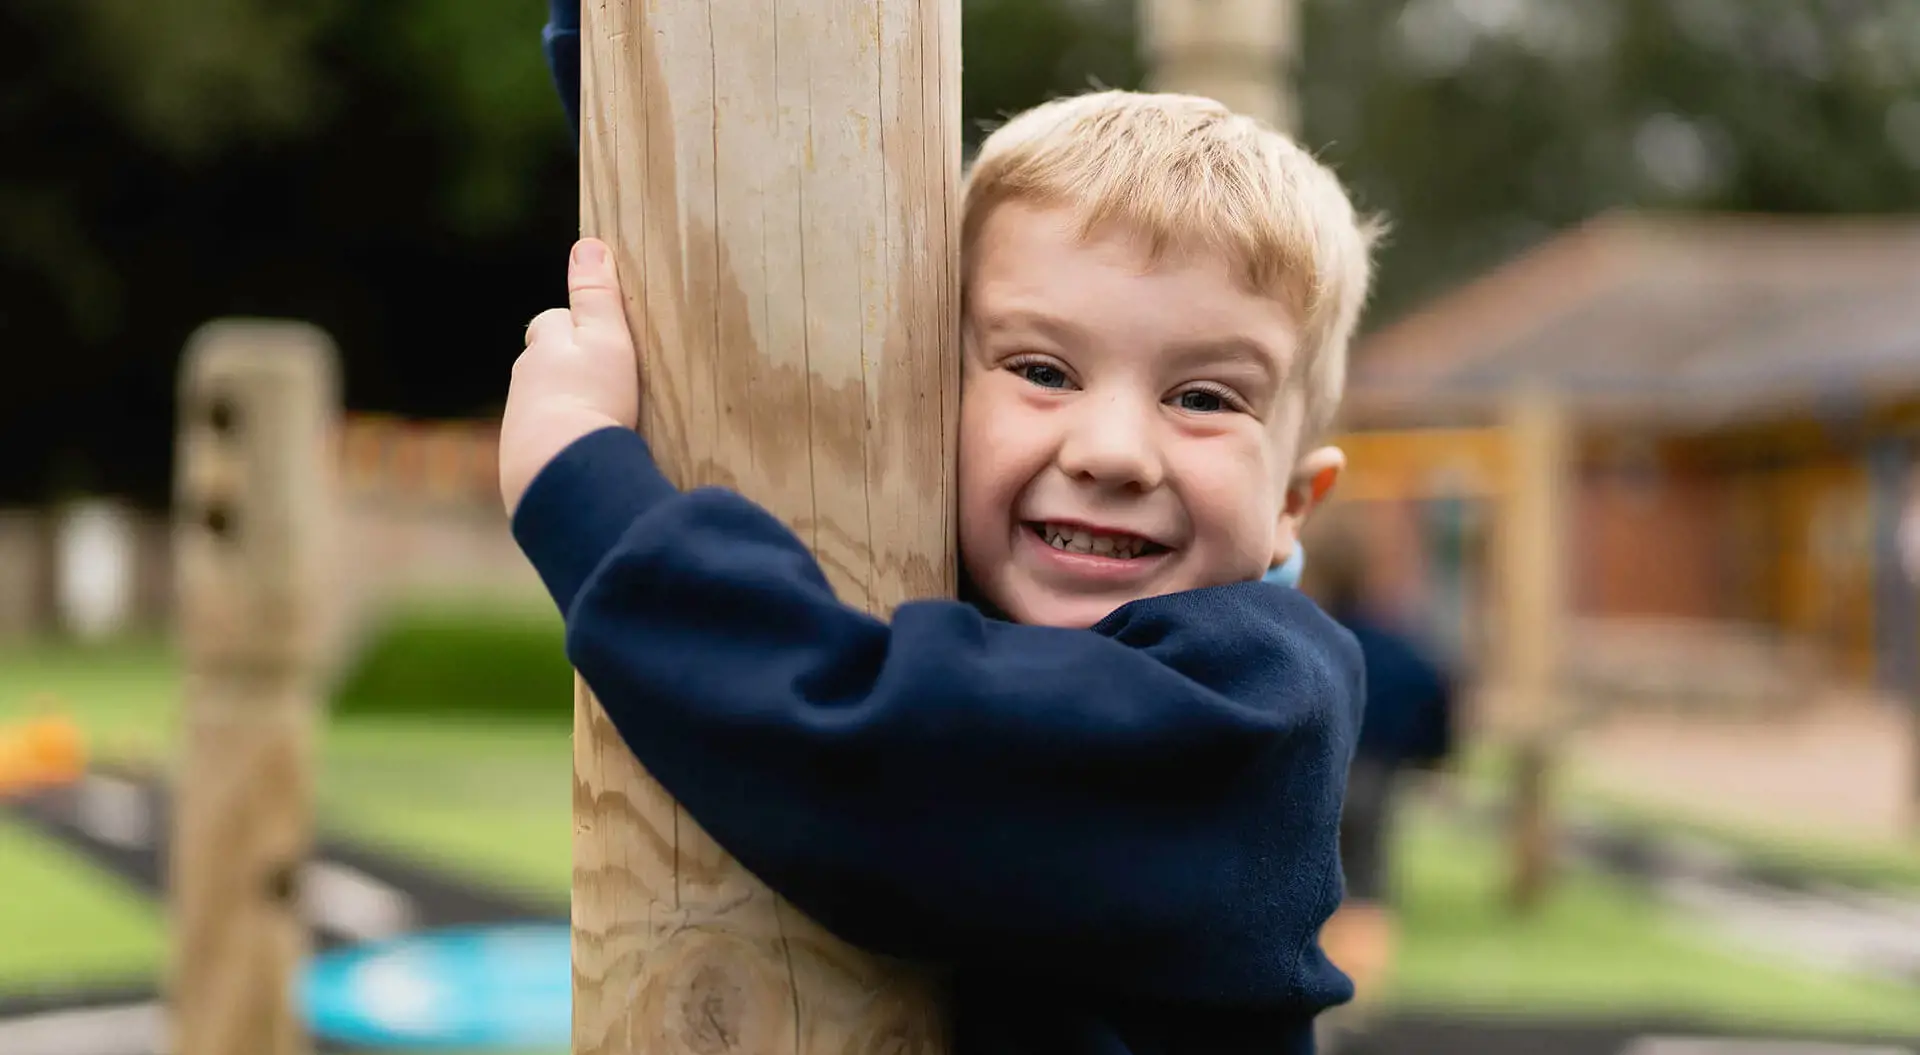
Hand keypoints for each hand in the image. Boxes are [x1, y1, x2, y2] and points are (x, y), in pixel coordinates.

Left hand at [499, 238, 641, 515]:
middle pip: (543, 364)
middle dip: (565, 368)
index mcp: (543, 346)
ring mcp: (519, 422)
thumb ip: (598, 295)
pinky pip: (545, 443)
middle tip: (601, 382)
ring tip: (598, 423)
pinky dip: (561, 443)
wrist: (560, 470)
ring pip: (543, 404)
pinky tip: (584, 455)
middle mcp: (524, 381)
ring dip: (565, 408)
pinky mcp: (523, 461)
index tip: (595, 337)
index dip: (572, 326)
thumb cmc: (591, 398)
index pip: (552, 322)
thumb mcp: (606, 339)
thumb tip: (588, 245)